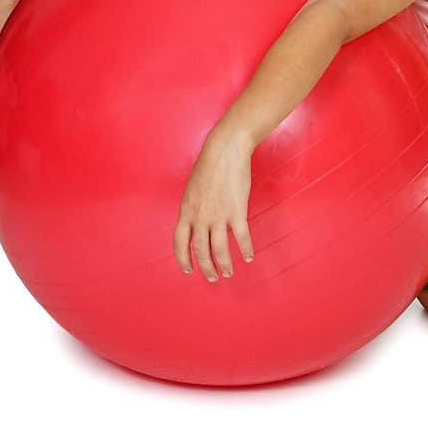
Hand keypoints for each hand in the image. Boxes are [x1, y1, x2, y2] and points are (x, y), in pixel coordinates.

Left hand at [173, 125, 255, 280]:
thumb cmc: (209, 165)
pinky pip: (241, 237)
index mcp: (186, 210)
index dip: (183, 259)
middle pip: (200, 250)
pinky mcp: (236, 211)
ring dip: (224, 264)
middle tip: (212, 278)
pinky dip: (245, 250)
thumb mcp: (192, 188)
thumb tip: (196, 222)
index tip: (188, 269)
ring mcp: (218, 215)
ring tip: (228, 273)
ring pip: (219, 249)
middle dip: (206, 268)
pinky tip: (248, 257)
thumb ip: (193, 208)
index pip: (179, 242)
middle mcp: (199, 216)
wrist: (225, 151)